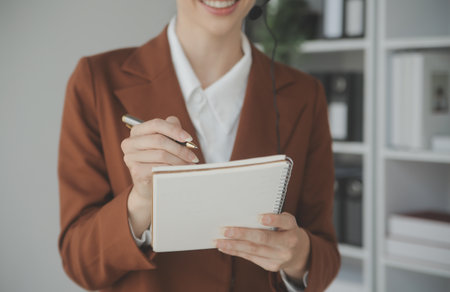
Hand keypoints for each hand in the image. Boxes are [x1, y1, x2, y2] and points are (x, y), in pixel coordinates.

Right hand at [121, 116, 197, 235]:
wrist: (150, 187)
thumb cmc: (159, 161)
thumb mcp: (166, 142)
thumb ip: (171, 129)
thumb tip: (179, 127)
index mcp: (136, 131)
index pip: (156, 124)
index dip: (174, 130)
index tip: (189, 138)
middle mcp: (129, 143)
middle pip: (159, 140)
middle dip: (180, 148)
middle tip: (193, 157)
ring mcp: (130, 157)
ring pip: (161, 154)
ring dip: (180, 160)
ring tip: (189, 165)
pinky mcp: (136, 171)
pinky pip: (159, 167)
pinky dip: (173, 169)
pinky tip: (180, 171)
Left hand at [215, 212, 310, 280]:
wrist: (299, 252)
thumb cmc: (285, 229)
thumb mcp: (284, 221)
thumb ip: (270, 218)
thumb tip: (241, 214)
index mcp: (292, 227)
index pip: (285, 221)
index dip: (273, 219)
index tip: (259, 217)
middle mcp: (289, 243)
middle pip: (264, 238)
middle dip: (242, 234)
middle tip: (225, 230)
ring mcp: (280, 257)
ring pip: (254, 250)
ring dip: (233, 245)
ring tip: (218, 240)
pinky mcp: (272, 266)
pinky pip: (251, 257)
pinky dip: (236, 252)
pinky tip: (224, 247)